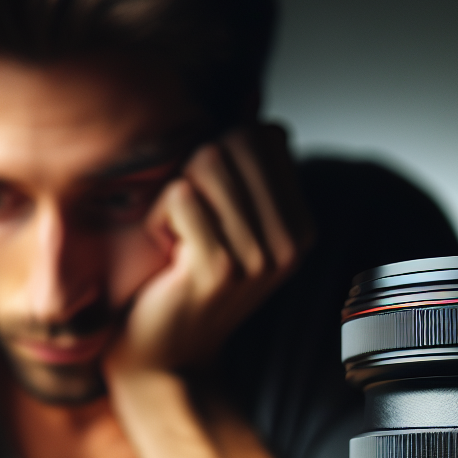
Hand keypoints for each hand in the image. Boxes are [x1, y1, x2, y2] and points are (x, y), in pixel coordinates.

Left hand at [105, 124, 314, 376]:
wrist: (163, 357)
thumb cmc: (183, 283)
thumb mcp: (224, 222)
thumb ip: (244, 166)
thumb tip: (254, 100)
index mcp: (300, 227)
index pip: (266, 135)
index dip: (221, 156)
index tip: (210, 210)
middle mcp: (290, 242)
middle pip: (237, 141)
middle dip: (196, 169)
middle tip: (185, 222)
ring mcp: (259, 258)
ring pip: (207, 162)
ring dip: (173, 195)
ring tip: (177, 239)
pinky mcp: (220, 269)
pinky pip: (180, 196)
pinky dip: (157, 218)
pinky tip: (165, 255)